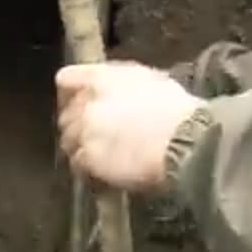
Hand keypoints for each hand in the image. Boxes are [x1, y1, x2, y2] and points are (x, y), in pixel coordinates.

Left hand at [56, 61, 203, 192]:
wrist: (185, 141)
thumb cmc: (177, 110)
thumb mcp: (149, 81)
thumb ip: (120, 83)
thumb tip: (113, 92)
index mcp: (101, 78)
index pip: (66, 79)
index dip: (70, 93)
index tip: (77, 102)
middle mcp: (87, 102)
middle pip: (66, 114)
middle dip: (78, 124)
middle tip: (96, 135)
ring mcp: (84, 131)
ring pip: (69, 140)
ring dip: (81, 148)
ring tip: (102, 156)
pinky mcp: (89, 158)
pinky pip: (78, 164)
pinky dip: (87, 169)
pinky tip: (103, 173)